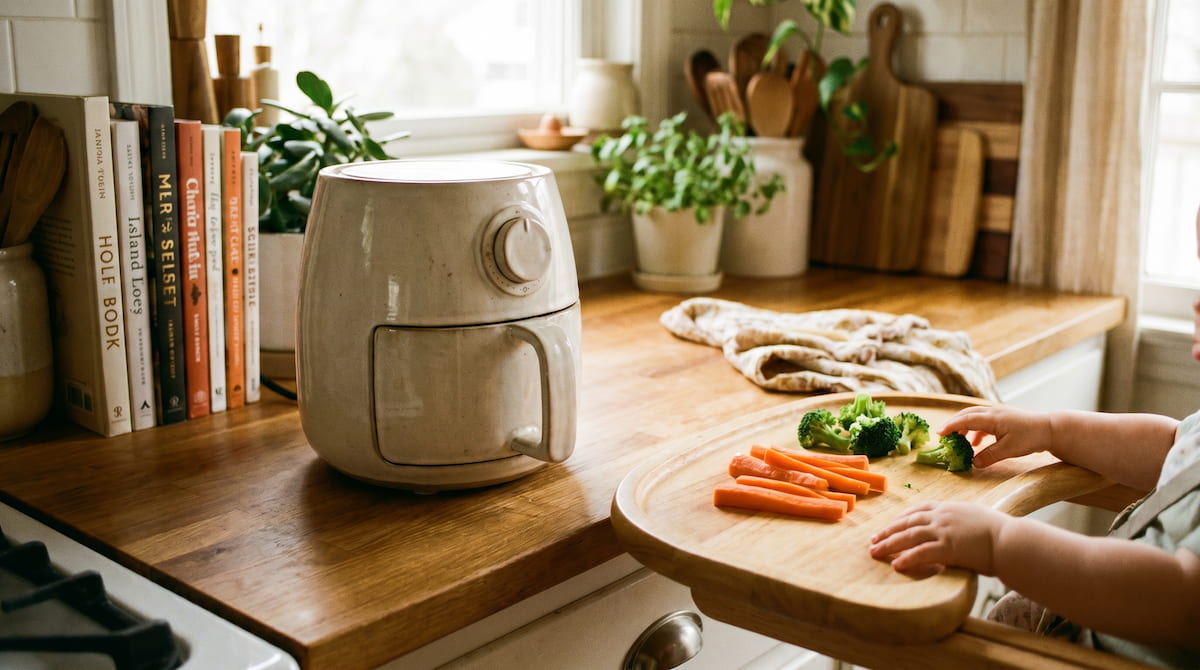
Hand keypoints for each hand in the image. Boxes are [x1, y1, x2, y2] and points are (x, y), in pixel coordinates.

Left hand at [868, 501, 1006, 575]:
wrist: (1012, 541)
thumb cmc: (1001, 533)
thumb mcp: (977, 518)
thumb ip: (962, 521)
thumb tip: (958, 529)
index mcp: (949, 508)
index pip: (918, 510)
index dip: (901, 518)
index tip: (890, 525)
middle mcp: (942, 516)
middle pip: (907, 522)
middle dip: (888, 531)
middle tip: (873, 540)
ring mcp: (944, 531)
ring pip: (908, 536)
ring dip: (889, 545)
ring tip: (875, 553)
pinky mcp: (948, 548)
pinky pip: (921, 553)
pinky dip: (907, 559)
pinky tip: (896, 565)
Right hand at [939, 405, 1052, 468]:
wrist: (1050, 428)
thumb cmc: (1030, 438)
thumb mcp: (1008, 450)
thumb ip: (989, 456)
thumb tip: (973, 463)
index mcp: (991, 418)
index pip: (965, 420)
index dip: (951, 426)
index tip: (939, 434)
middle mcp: (992, 412)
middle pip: (967, 415)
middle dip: (954, 424)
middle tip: (944, 436)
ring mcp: (998, 413)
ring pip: (974, 416)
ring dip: (964, 426)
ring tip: (960, 440)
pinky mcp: (1003, 417)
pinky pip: (983, 420)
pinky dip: (975, 429)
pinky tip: (976, 442)